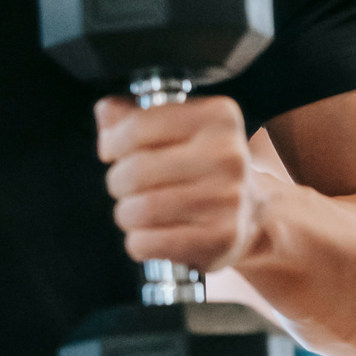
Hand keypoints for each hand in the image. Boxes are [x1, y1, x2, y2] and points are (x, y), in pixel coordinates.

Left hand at [95, 93, 261, 270]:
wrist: (249, 214)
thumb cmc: (201, 165)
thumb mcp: (176, 129)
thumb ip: (133, 116)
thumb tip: (106, 112)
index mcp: (218, 118)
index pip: (140, 126)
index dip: (114, 141)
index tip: (111, 151)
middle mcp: (228, 156)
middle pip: (138, 170)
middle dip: (118, 181)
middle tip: (123, 186)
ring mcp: (229, 200)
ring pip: (142, 209)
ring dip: (125, 213)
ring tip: (134, 211)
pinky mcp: (222, 239)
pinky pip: (151, 242)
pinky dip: (137, 242)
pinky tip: (148, 234)